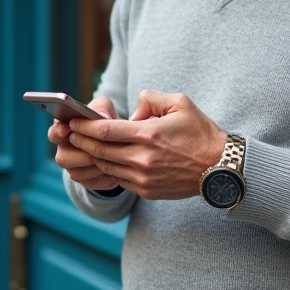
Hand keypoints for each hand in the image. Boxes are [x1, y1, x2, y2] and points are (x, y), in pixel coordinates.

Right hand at [48, 96, 120, 191]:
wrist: (117, 142)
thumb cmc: (104, 120)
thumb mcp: (104, 108)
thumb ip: (101, 107)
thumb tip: (102, 116)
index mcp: (63, 130)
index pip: (53, 133)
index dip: (57, 132)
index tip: (66, 128)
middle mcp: (64, 151)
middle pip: (63, 158)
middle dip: (83, 153)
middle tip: (99, 149)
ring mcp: (73, 168)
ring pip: (77, 173)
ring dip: (95, 166)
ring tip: (113, 159)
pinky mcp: (85, 181)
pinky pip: (91, 184)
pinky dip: (105, 178)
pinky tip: (117, 170)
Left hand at [67, 91, 227, 199]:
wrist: (221, 168)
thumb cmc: (200, 132)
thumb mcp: (180, 103)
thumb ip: (151, 98)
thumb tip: (133, 110)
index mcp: (149, 135)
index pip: (105, 131)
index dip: (84, 126)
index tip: (72, 121)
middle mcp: (143, 159)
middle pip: (99, 150)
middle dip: (80, 141)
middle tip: (69, 133)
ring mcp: (144, 178)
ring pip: (106, 166)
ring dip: (92, 156)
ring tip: (82, 145)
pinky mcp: (147, 191)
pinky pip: (119, 179)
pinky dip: (109, 169)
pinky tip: (103, 159)